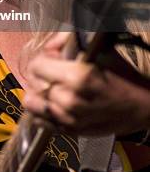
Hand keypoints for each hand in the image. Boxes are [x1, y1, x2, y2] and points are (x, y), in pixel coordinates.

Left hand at [23, 32, 149, 135]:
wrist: (142, 106)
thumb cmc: (123, 76)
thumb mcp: (99, 48)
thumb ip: (68, 40)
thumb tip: (49, 42)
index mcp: (78, 77)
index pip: (37, 65)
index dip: (43, 57)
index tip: (52, 56)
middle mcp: (70, 100)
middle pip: (33, 83)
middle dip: (40, 73)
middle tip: (53, 69)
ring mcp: (69, 119)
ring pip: (32, 103)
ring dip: (39, 92)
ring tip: (51, 85)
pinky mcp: (70, 131)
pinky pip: (40, 121)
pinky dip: (41, 110)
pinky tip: (51, 101)